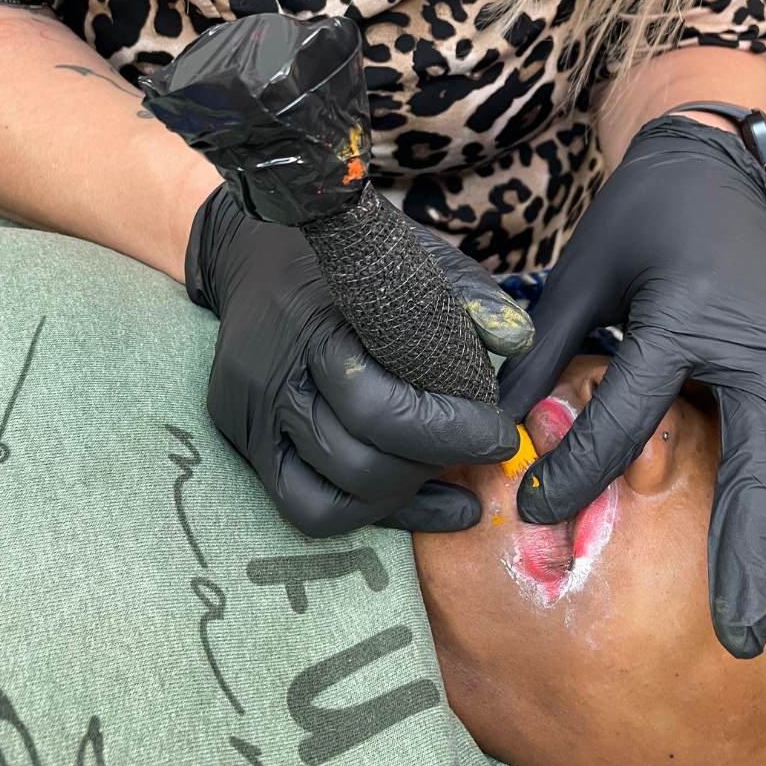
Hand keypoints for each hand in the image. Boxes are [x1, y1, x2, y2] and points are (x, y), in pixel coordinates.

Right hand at [188, 185, 531, 535]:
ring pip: (330, 498)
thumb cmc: (344, 256)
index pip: (382, 410)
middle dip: (432, 465)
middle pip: (358, 462)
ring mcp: (252, 419)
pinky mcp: (245, 443)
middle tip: (477, 449)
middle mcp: (275, 381)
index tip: (500, 432)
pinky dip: (367, 514)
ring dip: (403, 495)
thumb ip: (466, 294)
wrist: (254, 251)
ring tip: (447, 469)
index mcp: (315, 327)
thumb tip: (520, 342)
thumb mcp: (409, 253)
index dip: (450, 434)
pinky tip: (421, 502)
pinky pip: (303, 507)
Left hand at [499, 116, 765, 656]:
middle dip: (747, 548)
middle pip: (756, 453)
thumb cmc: (633, 224)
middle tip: (741, 638)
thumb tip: (495, 426)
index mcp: (678, 320)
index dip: (577, 468)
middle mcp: (752, 339)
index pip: (625, 414)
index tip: (537, 514)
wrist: (702, 165)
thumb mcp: (578, 282)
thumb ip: (543, 355)